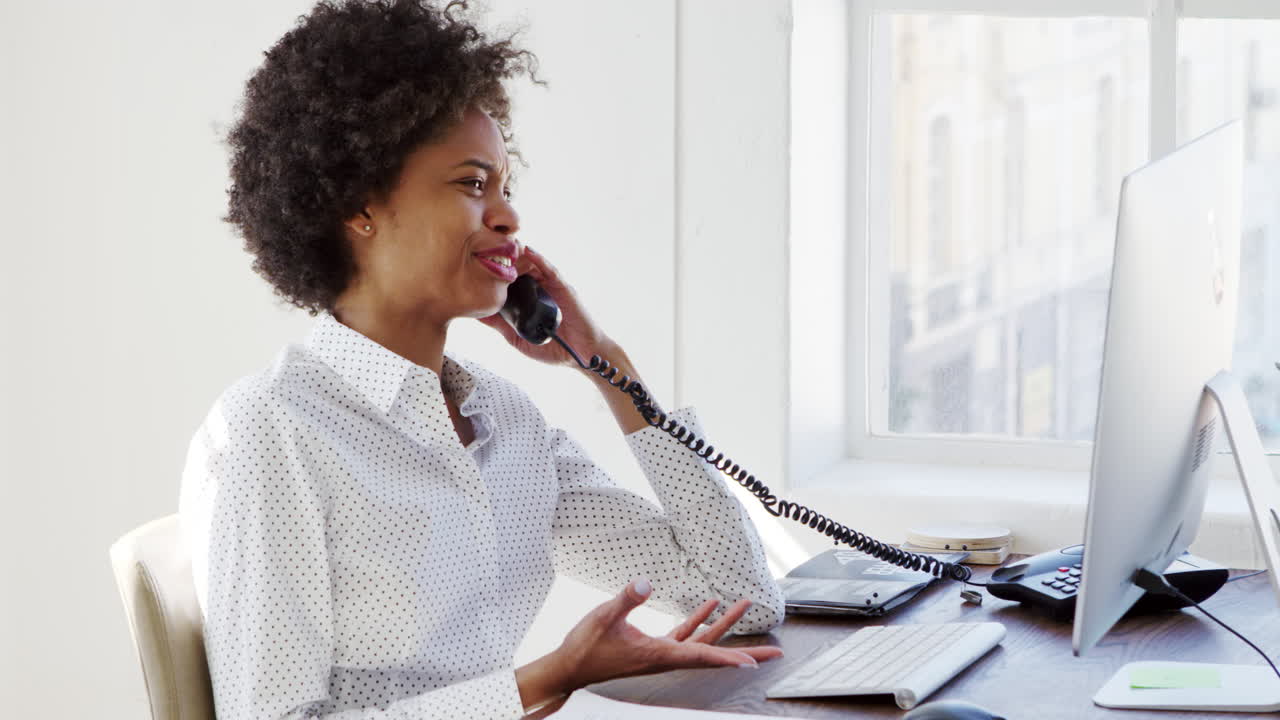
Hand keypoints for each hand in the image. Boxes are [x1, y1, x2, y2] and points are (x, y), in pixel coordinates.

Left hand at [477, 245, 613, 369]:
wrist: (580, 356)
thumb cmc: (552, 349)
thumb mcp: (517, 338)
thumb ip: (499, 325)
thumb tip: (476, 314)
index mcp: (524, 300)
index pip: (506, 280)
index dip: (492, 270)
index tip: (473, 262)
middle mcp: (536, 290)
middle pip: (517, 267)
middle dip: (502, 257)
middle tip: (483, 248)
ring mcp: (550, 287)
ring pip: (532, 264)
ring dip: (517, 254)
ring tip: (501, 245)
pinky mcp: (563, 287)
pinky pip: (550, 270)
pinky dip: (539, 259)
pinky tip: (527, 251)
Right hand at [551, 578, 783, 691]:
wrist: (571, 667)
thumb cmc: (586, 647)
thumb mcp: (606, 617)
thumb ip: (627, 597)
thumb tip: (646, 581)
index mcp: (659, 654)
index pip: (701, 655)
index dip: (728, 658)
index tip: (753, 663)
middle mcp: (666, 658)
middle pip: (714, 654)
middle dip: (745, 652)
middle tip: (775, 653)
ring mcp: (662, 654)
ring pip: (703, 643)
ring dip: (724, 627)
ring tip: (743, 606)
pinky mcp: (654, 648)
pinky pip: (685, 636)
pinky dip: (699, 621)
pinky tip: (708, 606)